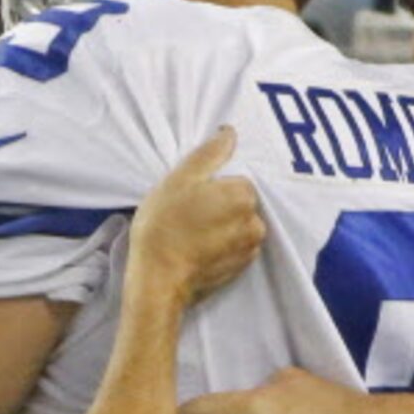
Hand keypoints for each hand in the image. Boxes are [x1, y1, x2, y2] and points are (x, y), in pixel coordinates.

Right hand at [127, 127, 263, 304]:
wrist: (158, 280)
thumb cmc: (164, 226)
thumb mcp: (180, 179)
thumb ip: (209, 153)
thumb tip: (230, 133)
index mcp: (243, 195)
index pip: (236, 179)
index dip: (212, 184)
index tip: (191, 195)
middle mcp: (255, 222)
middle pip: (240, 202)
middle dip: (219, 204)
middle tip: (188, 213)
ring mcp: (250, 248)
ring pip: (238, 225)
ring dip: (221, 225)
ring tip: (191, 232)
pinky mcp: (241, 268)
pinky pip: (235, 247)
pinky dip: (221, 245)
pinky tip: (198, 247)